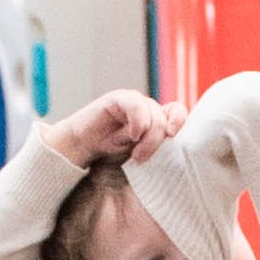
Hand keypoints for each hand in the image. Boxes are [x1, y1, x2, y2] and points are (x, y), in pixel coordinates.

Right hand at [45, 89, 178, 167]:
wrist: (80, 149)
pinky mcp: (117, 99)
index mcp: (154, 120)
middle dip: (157, 141)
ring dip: (148, 137)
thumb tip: (178, 160)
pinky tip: (132, 136)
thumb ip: (157, 151)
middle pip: (165, 116)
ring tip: (136, 155)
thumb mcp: (139, 156)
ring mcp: (132, 102)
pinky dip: (138, 121)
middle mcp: (145, 109)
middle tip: (142, 158)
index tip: (173, 136)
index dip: (179, 120)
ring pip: (153, 112)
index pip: (176, 111)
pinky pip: (135, 104)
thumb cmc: (109, 156)